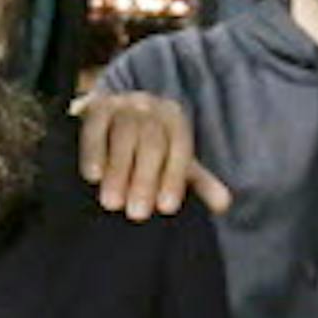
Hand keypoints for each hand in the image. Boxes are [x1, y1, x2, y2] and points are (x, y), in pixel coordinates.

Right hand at [73, 91, 232, 219]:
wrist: (107, 121)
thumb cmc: (144, 149)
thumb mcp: (172, 162)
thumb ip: (198, 183)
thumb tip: (224, 204)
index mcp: (174, 119)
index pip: (179, 147)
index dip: (174, 178)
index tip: (166, 208)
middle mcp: (150, 106)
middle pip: (152, 141)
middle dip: (145, 179)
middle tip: (137, 214)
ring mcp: (121, 103)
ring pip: (124, 134)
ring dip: (118, 171)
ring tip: (112, 204)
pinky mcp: (94, 106)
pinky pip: (95, 127)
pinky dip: (94, 152)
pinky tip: (92, 176)